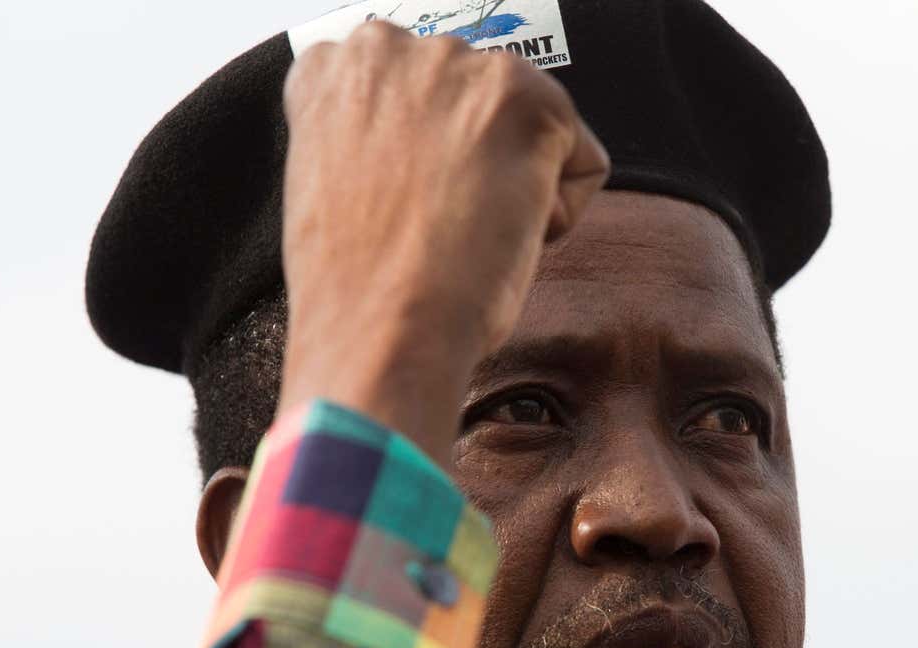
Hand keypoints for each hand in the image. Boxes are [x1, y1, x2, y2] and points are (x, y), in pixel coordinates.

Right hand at [278, 22, 608, 463]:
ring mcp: (460, 69)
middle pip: (480, 106)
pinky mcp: (527, 102)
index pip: (419, 93)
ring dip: (515, 186)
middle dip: (475, 165)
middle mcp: (390, 47)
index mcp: (334, 67)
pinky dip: (558, 215)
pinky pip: (583, 163)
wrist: (378, 331)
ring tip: (461, 234)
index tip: (410, 205)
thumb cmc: (356, 291)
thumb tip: (437, 152)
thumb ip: (380, 140)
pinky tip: (498, 239)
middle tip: (438, 227)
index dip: (427, 163)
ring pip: (533, 131)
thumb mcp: (338, 185)